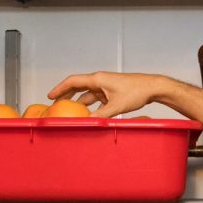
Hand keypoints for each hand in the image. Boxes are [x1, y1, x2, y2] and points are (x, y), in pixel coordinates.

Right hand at [47, 71, 163, 117]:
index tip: (50, 96)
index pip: (73, 81)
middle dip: (66, 95)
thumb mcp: (116, 106)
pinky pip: (97, 99)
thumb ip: (101, 115)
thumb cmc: (136, 91)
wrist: (152, 87)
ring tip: (70, 112)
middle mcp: (100, 80)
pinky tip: (89, 115)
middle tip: (55, 104)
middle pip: (78, 87)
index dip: (60, 88)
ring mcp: (106, 86)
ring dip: (79, 102)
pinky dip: (91, 106)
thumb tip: (88, 123)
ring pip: (88, 94)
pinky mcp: (112, 92)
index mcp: (98, 79)